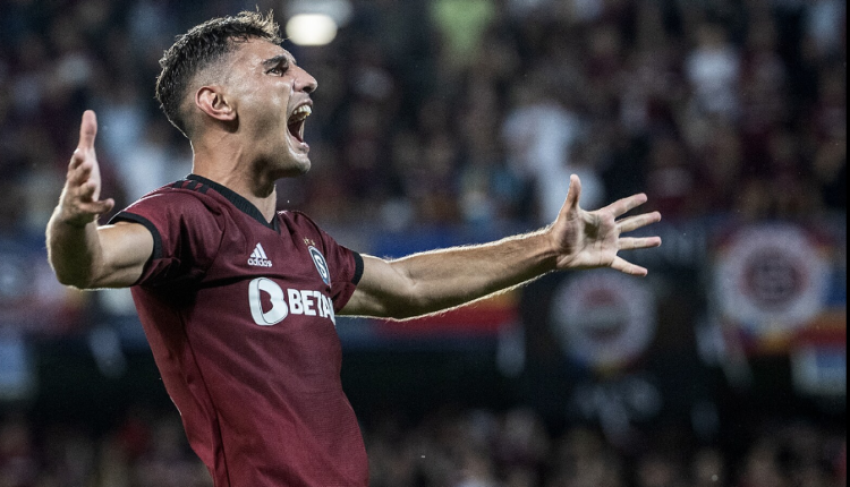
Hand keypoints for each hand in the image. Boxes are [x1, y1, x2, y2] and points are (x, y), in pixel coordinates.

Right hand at [56, 110, 114, 226]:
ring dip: (86, 188)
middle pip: (76, 177)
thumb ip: (87, 136)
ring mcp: (79, 198)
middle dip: (80, 171)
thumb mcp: (85, 157)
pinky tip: (111, 202)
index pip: (74, 163)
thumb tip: (89, 111)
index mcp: (74, 170)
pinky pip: (93, 209)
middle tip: (87, 163)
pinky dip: (101, 206)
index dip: (77, 158)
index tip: (80, 151)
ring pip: (81, 193)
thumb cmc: (79, 178)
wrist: (71, 212)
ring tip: (92, 184)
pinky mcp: (86, 211)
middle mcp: (74, 183)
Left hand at [548, 175, 661, 275]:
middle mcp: (608, 231)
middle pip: (630, 224)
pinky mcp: (606, 259)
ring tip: (659, 241)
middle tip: (658, 215)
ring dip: (645, 242)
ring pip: (631, 243)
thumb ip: (574, 194)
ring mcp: (608, 245)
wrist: (556, 251)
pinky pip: (623, 265)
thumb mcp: (569, 211)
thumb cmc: (561, 230)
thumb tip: (573, 176)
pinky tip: (644, 272)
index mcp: (602, 218)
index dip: (632, 202)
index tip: (644, 197)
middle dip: (644, 219)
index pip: (621, 207)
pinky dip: (633, 269)